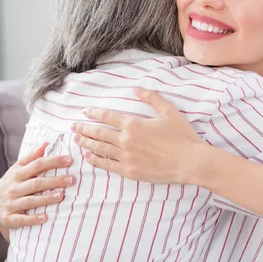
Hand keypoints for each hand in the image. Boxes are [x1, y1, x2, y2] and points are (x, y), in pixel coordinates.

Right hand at [0, 142, 75, 228]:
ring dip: (45, 199)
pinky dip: (32, 219)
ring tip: (61, 196)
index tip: (69, 160)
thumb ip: (32, 157)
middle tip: (71, 179)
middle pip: (36, 183)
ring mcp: (10, 203)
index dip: (53, 161)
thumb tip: (46, 143)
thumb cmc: (10, 182)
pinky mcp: (8, 218)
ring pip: (29, 201)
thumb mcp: (17, 168)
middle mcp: (14, 188)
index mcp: (18, 174)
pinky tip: (45, 218)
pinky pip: (20, 220)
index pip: (37, 165)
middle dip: (54, 181)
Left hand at [72, 87, 204, 183]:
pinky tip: (88, 157)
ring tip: (76, 140)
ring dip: (87, 143)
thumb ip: (151, 98)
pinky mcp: (130, 172)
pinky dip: (96, 161)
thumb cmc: (181, 136)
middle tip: (73, 126)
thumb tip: (136, 89)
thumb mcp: (169, 111)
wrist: (189, 162)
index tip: (85, 111)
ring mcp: (126, 158)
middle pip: (99, 133)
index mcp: (134, 124)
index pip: (108, 117)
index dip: (94, 113)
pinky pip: (107, 166)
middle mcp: (126, 140)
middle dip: (85, 129)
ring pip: (100, 149)